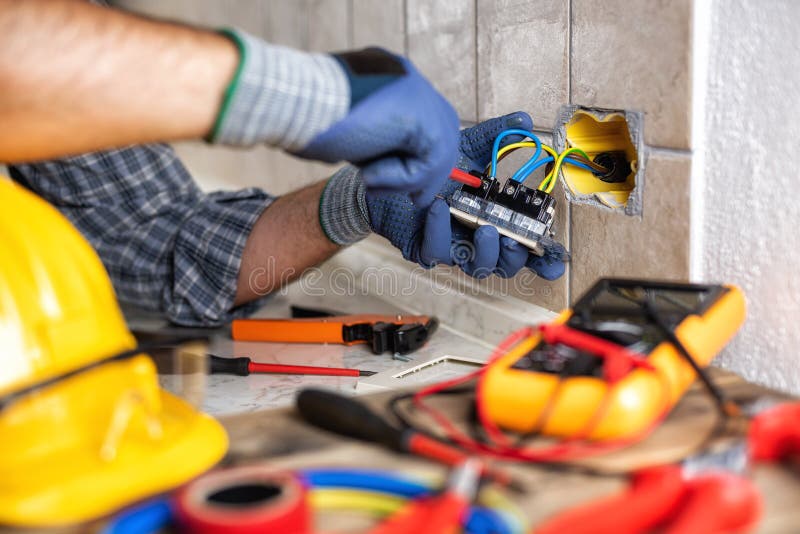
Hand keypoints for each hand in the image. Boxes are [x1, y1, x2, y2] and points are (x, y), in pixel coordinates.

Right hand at [297, 49, 458, 206]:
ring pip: (437, 152)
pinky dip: (400, 178)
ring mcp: (417, 92)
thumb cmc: (308, 120)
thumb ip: (377, 144)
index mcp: (392, 79)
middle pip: (441, 136)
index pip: (425, 124)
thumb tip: (394, 171)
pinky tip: (368, 175)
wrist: (294, 104)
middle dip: (428, 175)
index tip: (415, 190)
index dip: (421, 161)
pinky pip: (428, 161)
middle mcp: (409, 79)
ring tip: (370, 181)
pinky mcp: (420, 113)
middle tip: (416, 200)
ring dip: (405, 180)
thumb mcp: (353, 133)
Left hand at [367, 112, 565, 279]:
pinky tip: (438, 209)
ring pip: (476, 266)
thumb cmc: (433, 166)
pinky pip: (436, 251)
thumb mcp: (467, 147)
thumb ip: (497, 137)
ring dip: (485, 251)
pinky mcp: (423, 250)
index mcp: (496, 219)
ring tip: (484, 228)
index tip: (557, 260)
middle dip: (514, 255)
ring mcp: (452, 247)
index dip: (544, 259)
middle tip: (513, 236)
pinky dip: (440, 231)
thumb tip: (524, 120)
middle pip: (506, 264)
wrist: (387, 173)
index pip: (526, 246)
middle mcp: (476, 238)